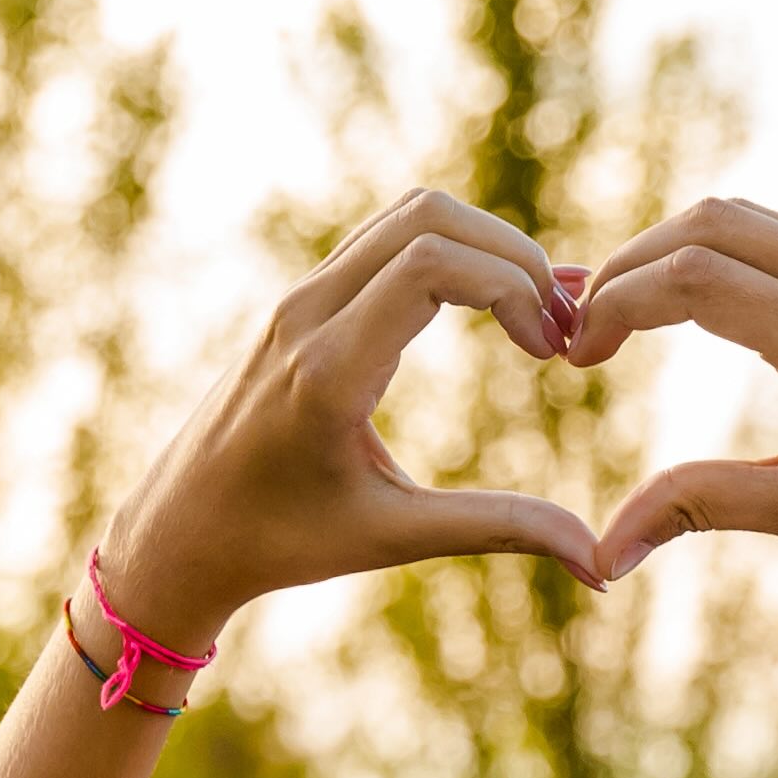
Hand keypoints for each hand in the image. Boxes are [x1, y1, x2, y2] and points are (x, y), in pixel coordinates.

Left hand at [96, 190, 607, 647]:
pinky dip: (449, 254)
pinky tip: (493, 305)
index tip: (552, 350)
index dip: (514, 286)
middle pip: (429, 216)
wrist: (178, 531)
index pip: (433, 264)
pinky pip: (385, 242)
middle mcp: (307, 315)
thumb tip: (599, 562)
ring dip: (483, 248)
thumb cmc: (279, 543)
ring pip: (407, 217)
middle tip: (558, 326)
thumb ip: (497, 530)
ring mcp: (298, 299)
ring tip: (535, 316)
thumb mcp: (392, 538)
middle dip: (513, 256)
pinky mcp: (300, 301)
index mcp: (328, 370)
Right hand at [559, 199, 777, 619]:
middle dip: (631, 266)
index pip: (692, 277)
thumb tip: (604, 553)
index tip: (578, 356)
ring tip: (627, 316)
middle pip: (709, 223)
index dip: (616, 305)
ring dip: (676, 253)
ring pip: (749, 220)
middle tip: (585, 329)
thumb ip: (701, 507)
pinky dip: (728, 256)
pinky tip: (699, 309)